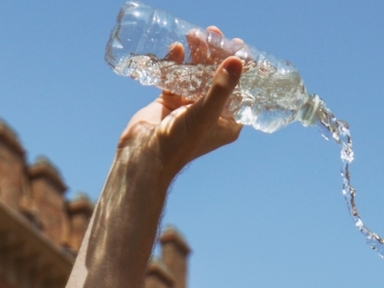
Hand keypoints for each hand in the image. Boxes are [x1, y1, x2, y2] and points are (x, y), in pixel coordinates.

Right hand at [116, 28, 243, 177]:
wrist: (143, 156)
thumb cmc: (179, 143)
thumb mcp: (206, 113)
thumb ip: (222, 87)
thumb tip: (237, 59)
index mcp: (226, 122)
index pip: (240, 89)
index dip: (240, 68)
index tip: (238, 46)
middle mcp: (210, 113)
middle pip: (217, 77)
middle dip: (215, 55)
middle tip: (214, 34)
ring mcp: (188, 107)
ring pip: (196, 74)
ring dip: (196, 55)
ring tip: (196, 35)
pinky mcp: (169, 102)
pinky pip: (175, 77)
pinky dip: (176, 62)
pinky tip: (177, 48)